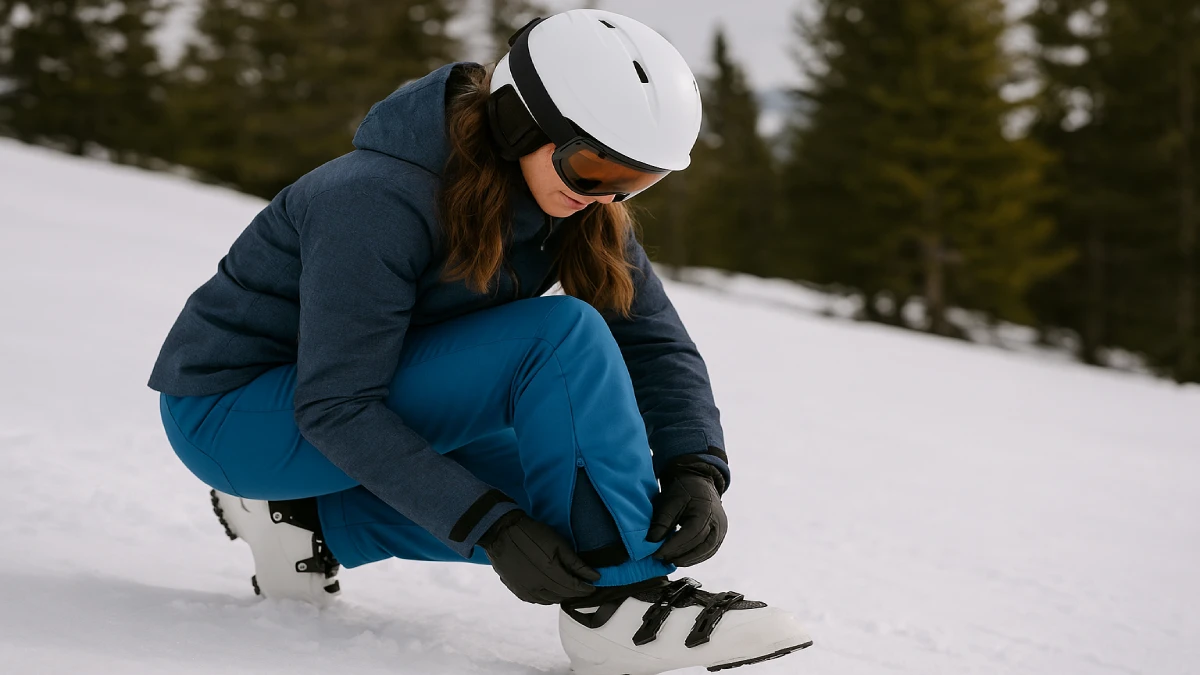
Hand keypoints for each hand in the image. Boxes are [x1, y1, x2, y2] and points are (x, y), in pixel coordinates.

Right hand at [479, 510, 600, 604]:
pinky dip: (548, 598)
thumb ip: (576, 563)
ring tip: (569, 588)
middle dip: (576, 593)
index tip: (593, 586)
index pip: (574, 587)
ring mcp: (526, 590)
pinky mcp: (517, 590)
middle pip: (564, 595)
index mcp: (550, 572)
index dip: (586, 588)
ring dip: (562, 596)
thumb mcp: (558, 543)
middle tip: (584, 588)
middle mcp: (538, 586)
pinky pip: (537, 601)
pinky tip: (551, 590)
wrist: (502, 532)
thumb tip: (595, 576)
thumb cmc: (532, 533)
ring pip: (551, 601)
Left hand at [647, 458, 727, 566]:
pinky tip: (683, 560)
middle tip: (662, 559)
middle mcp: (718, 522)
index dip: (673, 546)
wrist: (698, 482)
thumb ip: (662, 521)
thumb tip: (652, 541)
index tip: (657, 554)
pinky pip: (710, 550)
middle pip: (699, 545)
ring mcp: (721, 529)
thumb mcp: (670, 501)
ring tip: (671, 561)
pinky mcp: (720, 535)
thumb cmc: (683, 490)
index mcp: (706, 511)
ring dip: (688, 559)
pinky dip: (696, 557)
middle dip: (680, 555)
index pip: (690, 534)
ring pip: (706, 551)